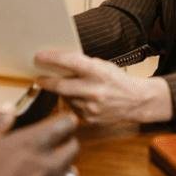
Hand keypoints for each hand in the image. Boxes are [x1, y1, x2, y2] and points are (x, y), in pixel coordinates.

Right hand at [0, 103, 79, 175]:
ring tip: (54, 169)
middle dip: (67, 141)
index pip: (64, 124)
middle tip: (57, 143)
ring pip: (73, 174)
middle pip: (73, 147)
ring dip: (65, 168)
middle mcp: (49, 164)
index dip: (65, 120)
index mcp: (31, 142)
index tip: (63, 120)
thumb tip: (9, 107)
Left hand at [34, 50, 173, 125]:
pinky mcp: (90, 119)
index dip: (53, 58)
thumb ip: (82, 65)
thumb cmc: (118, 80)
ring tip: (70, 86)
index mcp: (99, 72)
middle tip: (39, 77)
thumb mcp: (103, 66)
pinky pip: (72, 108)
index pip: (71, 62)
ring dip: (62, 92)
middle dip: (47, 81)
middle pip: (61, 86)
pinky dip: (72, 102)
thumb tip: (56, 62)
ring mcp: (92, 107)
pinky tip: (81, 98)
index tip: (39, 56)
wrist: (137, 102)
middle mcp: (95, 91)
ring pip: (66, 98)